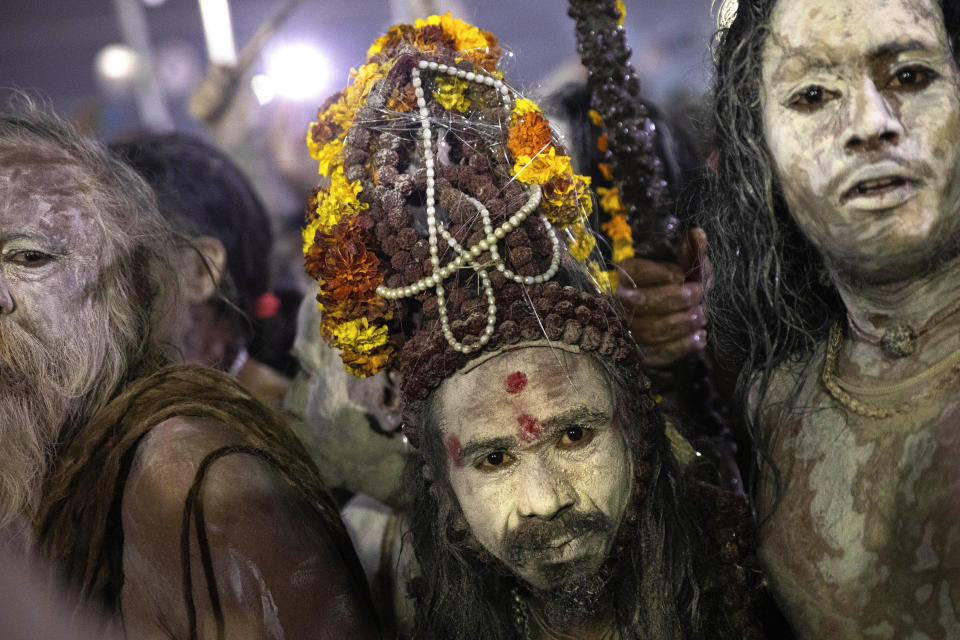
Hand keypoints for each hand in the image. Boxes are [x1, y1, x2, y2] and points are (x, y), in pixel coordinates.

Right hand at [616, 228, 710, 367]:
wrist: (669, 316)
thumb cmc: (676, 285)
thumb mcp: (685, 265)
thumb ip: (692, 251)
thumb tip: (697, 234)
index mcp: (627, 273)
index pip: (637, 271)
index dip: (661, 274)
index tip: (682, 275)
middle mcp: (621, 300)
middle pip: (644, 302)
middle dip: (677, 299)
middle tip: (699, 296)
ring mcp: (628, 328)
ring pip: (652, 329)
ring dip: (682, 323)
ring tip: (702, 316)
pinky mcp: (638, 353)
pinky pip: (658, 353)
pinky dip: (682, 346)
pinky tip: (700, 337)